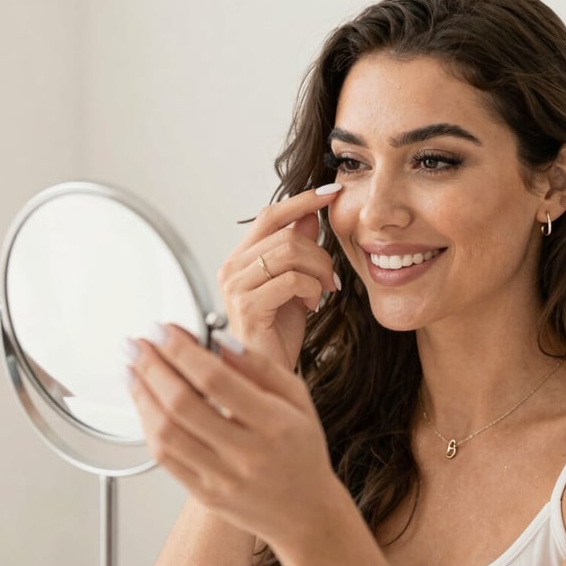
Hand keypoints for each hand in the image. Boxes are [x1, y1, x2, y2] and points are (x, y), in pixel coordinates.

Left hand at [126, 324, 339, 546]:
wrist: (305, 512)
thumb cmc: (301, 449)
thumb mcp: (296, 398)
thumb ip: (260, 366)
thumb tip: (220, 339)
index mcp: (273, 424)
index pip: (215, 380)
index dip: (181, 350)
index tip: (162, 330)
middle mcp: (246, 454)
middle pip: (182, 404)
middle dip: (151, 367)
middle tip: (136, 343)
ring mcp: (221, 478)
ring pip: (166, 433)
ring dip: (141, 394)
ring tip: (131, 367)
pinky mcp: (203, 493)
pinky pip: (164, 457)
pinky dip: (147, 423)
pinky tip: (142, 401)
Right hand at [217, 185, 342, 369]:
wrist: (268, 374)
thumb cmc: (277, 334)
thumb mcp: (295, 285)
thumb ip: (297, 251)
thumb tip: (310, 217)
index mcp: (240, 259)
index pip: (270, 214)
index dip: (302, 200)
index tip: (333, 191)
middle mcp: (231, 268)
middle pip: (287, 234)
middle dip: (320, 254)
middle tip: (333, 279)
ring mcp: (235, 286)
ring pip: (290, 252)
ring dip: (319, 272)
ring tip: (324, 292)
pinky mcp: (246, 306)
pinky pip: (291, 279)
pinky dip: (312, 289)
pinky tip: (312, 306)